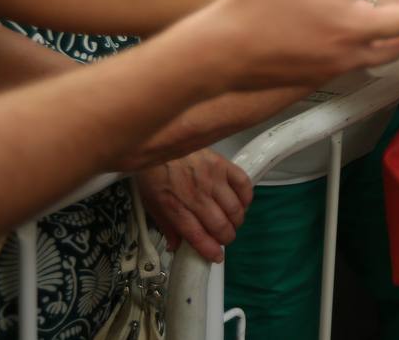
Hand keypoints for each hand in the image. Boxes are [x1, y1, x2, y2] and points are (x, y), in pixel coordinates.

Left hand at [135, 149, 252, 263]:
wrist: (159, 143)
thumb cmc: (154, 174)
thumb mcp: (152, 204)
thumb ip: (166, 226)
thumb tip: (177, 246)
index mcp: (176, 209)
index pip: (199, 237)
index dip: (211, 251)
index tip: (217, 256)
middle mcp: (197, 197)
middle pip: (220, 225)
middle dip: (226, 237)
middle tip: (225, 238)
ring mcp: (213, 180)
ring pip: (235, 209)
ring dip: (236, 220)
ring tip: (233, 221)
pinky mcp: (223, 165)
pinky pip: (243, 185)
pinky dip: (246, 198)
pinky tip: (241, 203)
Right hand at [181, 0, 398, 90]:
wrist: (214, 55)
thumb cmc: (255, 6)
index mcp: (355, 28)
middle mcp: (350, 55)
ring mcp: (331, 71)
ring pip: (377, 58)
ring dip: (395, 44)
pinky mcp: (312, 77)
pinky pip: (353, 63)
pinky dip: (368, 51)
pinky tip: (357, 40)